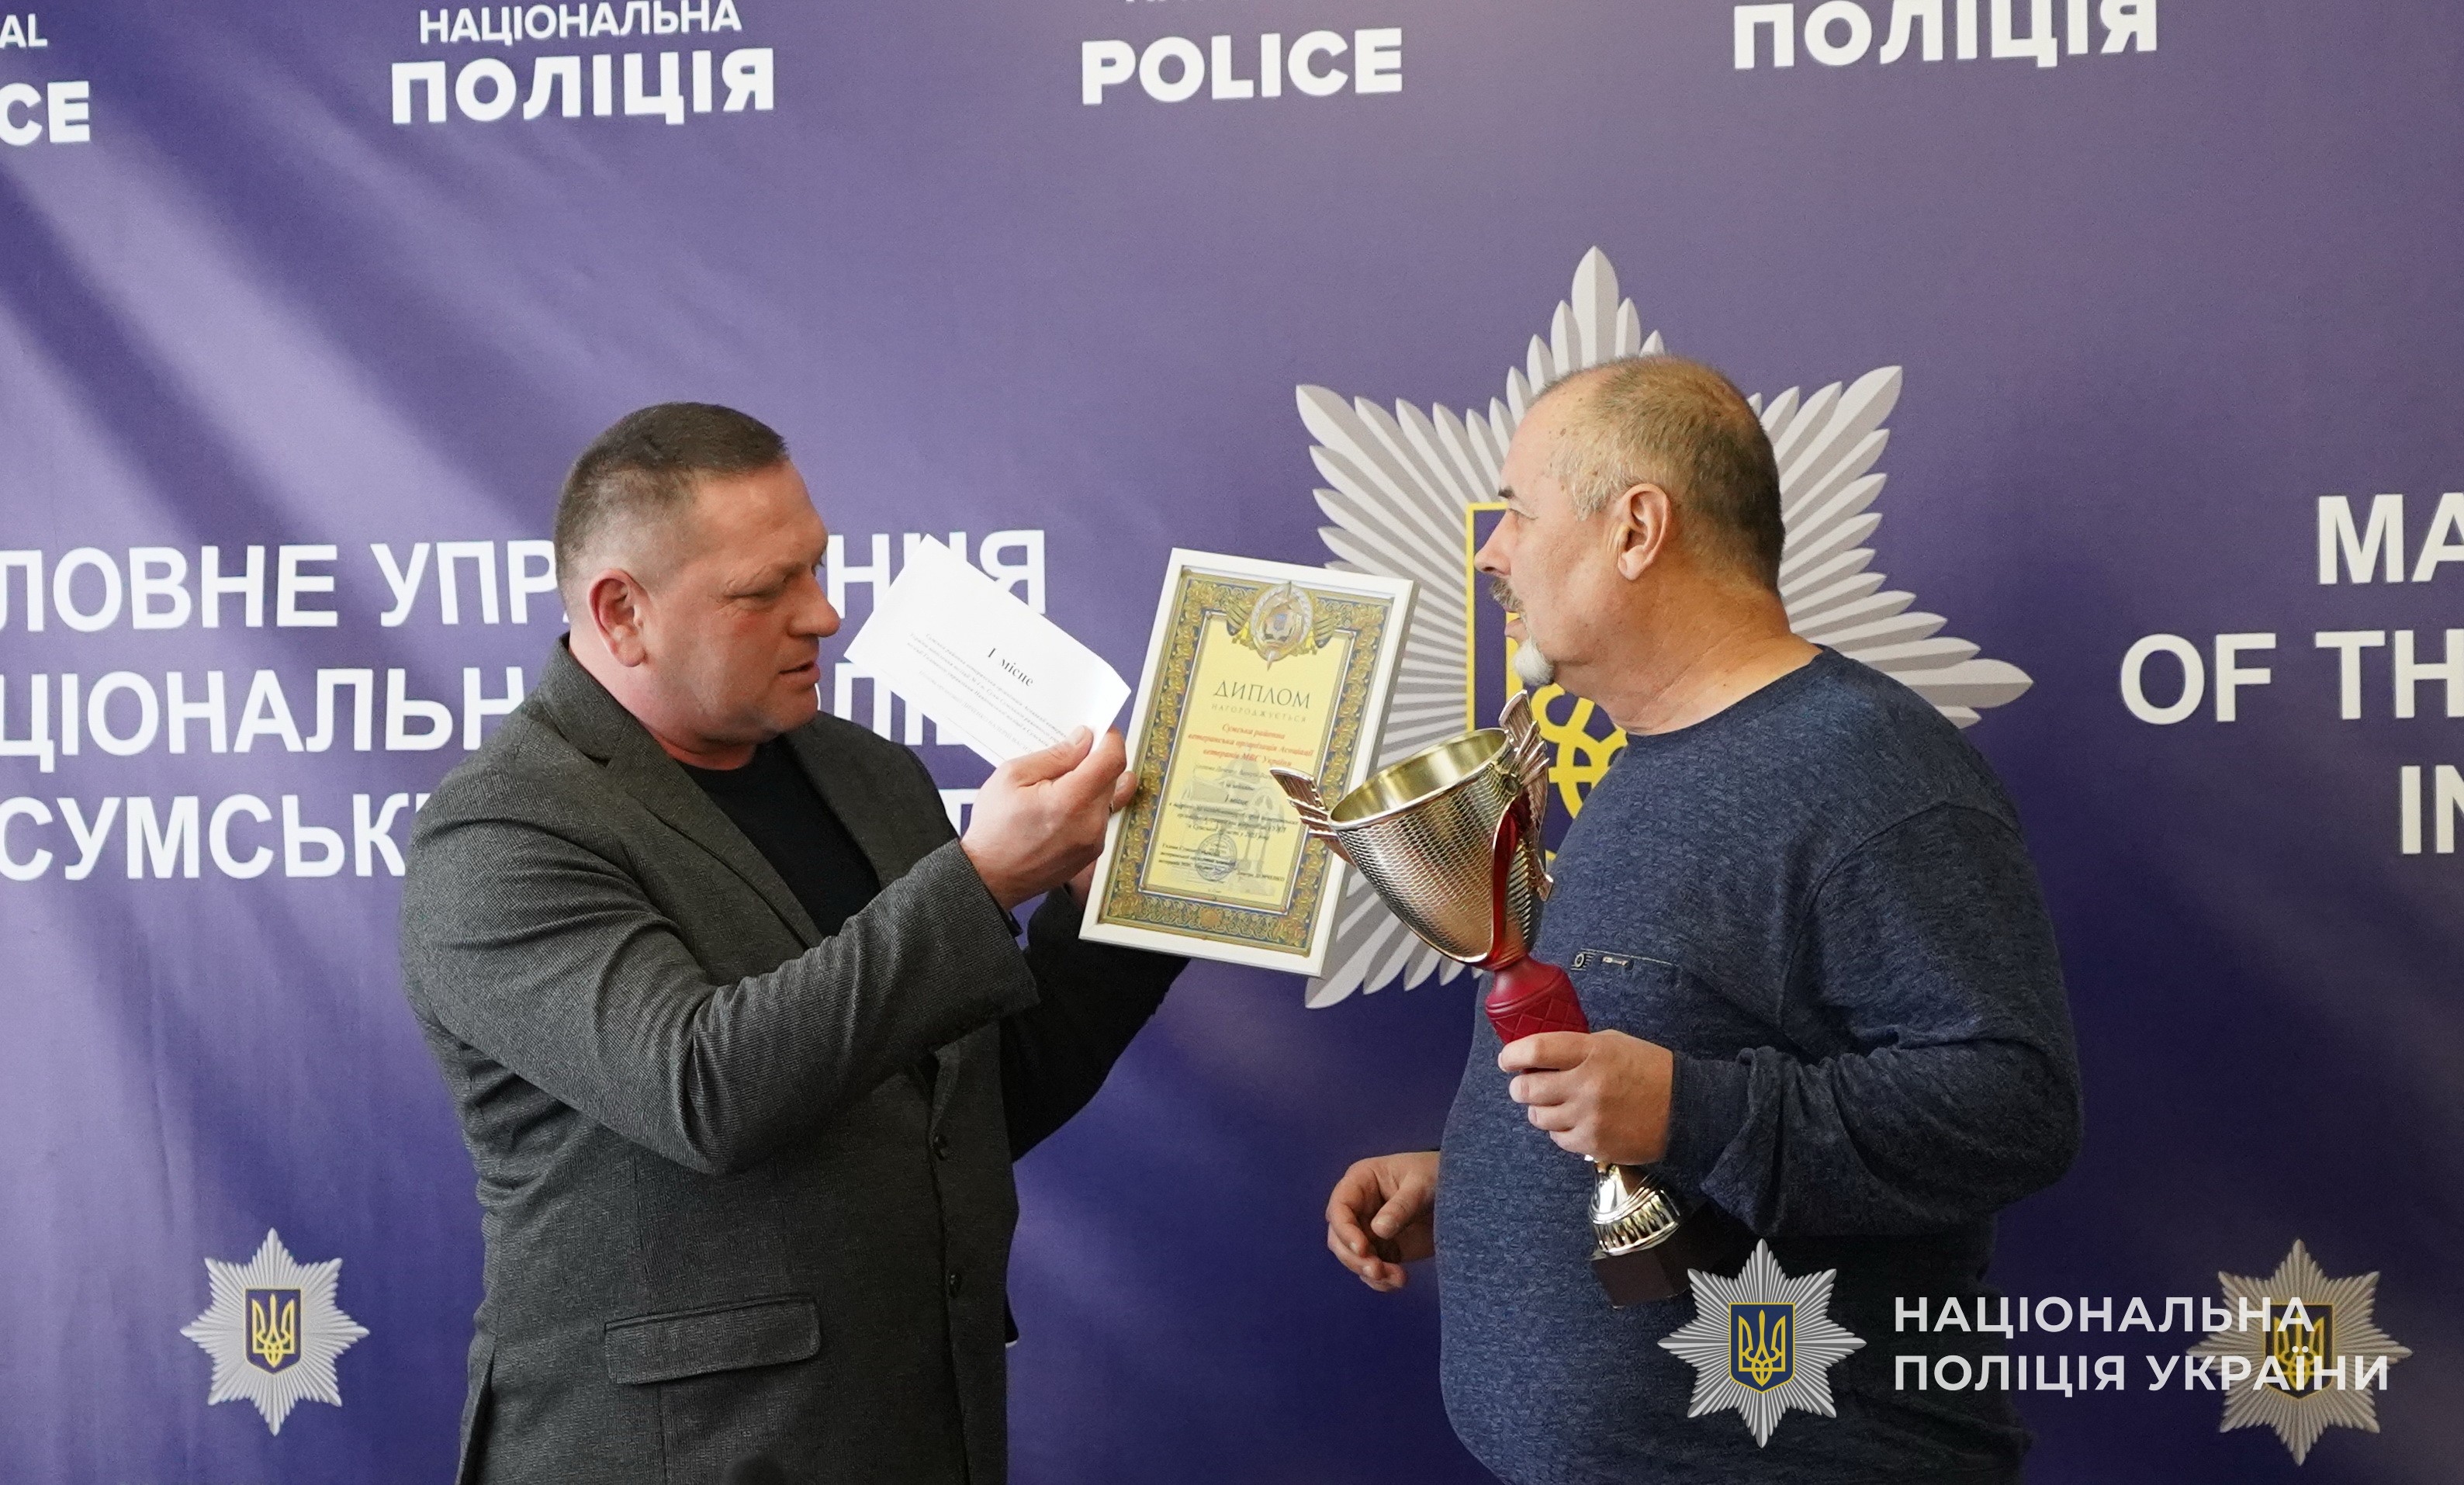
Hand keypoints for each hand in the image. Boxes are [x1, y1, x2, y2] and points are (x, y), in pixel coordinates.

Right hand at [962, 727, 1130, 909]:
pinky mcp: (1092, 853)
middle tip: (1073, 753)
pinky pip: (1101, 818)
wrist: (989, 877)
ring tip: (1064, 782)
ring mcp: (1094, 841)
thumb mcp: (1012, 776)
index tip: (1101, 730)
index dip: (1110, 738)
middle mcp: (1090, 823)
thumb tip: (1083, 740)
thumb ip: (1054, 756)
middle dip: (1098, 759)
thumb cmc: (994, 830)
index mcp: (1071, 801)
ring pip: (1109, 797)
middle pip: (1114, 777)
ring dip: (1094, 783)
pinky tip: (1062, 805)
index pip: (1112, 759)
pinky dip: (1088, 805)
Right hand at [1324, 1151, 1439, 1291]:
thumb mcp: (1422, 1185)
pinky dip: (1381, 1281)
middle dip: (1354, 1258)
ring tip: (1397, 1278)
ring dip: (1369, 1272)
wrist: (1461, 1192)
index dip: (1344, 1230)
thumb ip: (1401, 1207)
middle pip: (1339, 1237)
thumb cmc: (1436, 1174)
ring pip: (1353, 1258)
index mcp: (1360, 1182)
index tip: (1363, 1249)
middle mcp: (1359, 1208)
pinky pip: (1373, 1269)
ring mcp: (1370, 1231)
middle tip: (1377, 1271)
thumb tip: (1378, 1230)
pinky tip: (1399, 1281)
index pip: (1339, 1207)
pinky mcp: (1385, 1249)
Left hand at [1499, 1030, 1674, 1165]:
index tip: (1507, 1060)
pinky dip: (1559, 1130)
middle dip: (1519, 1086)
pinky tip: (1573, 1121)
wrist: (1686, 1109)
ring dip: (1538, 1109)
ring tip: (1551, 1103)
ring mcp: (1589, 1117)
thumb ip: (1576, 1047)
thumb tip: (1539, 1055)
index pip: (1535, 1050)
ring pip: (1538, 1117)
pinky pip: (1557, 1138)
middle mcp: (1586, 1084)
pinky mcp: (1594, 1144)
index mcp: (1591, 1052)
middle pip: (1527, 1088)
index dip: (1512, 1055)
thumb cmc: (1649, 1070)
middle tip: (1524, 1085)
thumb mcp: (1614, 1043)